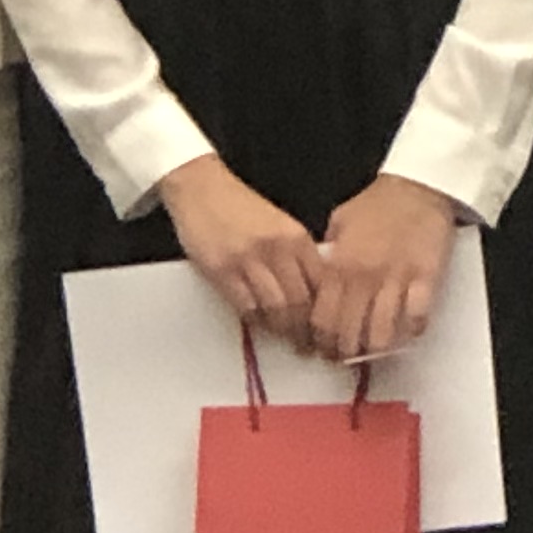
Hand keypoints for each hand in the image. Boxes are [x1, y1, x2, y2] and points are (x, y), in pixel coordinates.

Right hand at [158, 156, 327, 349]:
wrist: (202, 187)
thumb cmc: (241, 208)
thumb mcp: (280, 226)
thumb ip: (297, 255)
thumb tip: (316, 294)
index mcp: (297, 237)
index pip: (322, 283)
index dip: (328, 312)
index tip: (330, 328)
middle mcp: (277, 249)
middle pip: (302, 301)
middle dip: (308, 329)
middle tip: (311, 346)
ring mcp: (249, 261)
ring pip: (277, 308)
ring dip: (284, 331)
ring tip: (289, 342)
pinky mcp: (222, 271)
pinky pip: (246, 307)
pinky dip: (257, 322)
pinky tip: (262, 326)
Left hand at [314, 173, 460, 363]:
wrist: (418, 187)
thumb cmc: (378, 204)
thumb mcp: (338, 224)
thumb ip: (327, 257)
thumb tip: (317, 284)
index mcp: (340, 265)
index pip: (321, 319)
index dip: (319, 341)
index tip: (320, 349)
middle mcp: (365, 277)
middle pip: (348, 334)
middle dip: (343, 353)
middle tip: (345, 357)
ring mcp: (396, 280)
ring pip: (380, 334)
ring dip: (374, 349)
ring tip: (372, 351)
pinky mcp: (426, 279)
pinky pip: (416, 319)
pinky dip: (409, 333)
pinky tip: (404, 333)